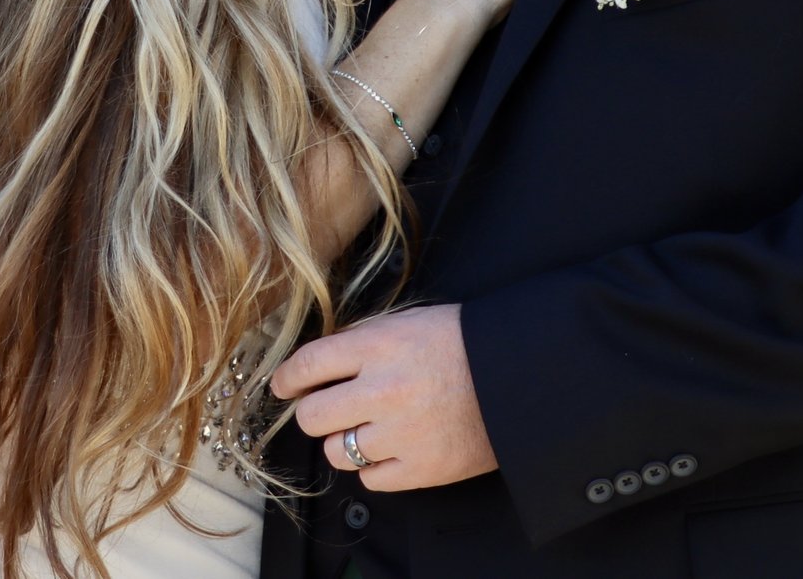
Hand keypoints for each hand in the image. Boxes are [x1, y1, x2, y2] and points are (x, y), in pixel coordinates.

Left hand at [273, 305, 497, 491]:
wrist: (520, 377)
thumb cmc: (465, 343)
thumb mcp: (409, 322)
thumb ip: (362, 341)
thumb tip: (317, 364)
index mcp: (378, 346)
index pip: (308, 365)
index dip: (287, 378)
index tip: (283, 386)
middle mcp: (383, 390)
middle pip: (311, 416)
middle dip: (313, 412)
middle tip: (327, 410)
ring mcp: (401, 434)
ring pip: (335, 452)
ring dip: (344, 442)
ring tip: (368, 429)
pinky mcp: (421, 469)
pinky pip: (370, 479)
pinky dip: (374, 467)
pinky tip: (391, 448)